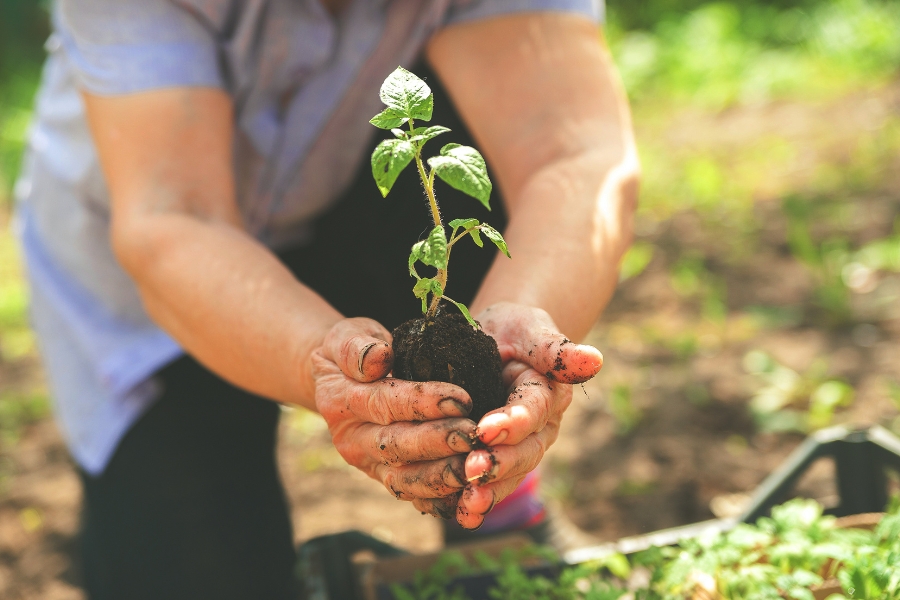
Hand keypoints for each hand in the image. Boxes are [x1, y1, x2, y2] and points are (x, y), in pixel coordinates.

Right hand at [312, 318, 478, 516]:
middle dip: (437, 443)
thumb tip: (378, 358)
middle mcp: (351, 440)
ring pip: (404, 480)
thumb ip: (357, 346)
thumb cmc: (355, 352)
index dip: (423, 403)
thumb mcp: (348, 336)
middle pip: (395, 446)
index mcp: (340, 401)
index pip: (384, 403)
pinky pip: (414, 496)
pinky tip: (469, 494)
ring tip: (475, 467)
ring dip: (441, 477)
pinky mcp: (386, 478)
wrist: (341, 382)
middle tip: (473, 436)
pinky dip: (440, 500)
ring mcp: (368, 464)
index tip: (461, 399)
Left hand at [454, 302, 602, 528]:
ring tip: (468, 502)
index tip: (487, 430)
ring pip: (510, 475)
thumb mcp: (530, 328)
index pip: (534, 410)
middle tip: (471, 469)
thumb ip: (555, 348)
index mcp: (548, 393)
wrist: (499, 342)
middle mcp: (540, 427)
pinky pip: (492, 486)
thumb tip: (593, 360)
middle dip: (499, 463)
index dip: (513, 422)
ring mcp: (522, 448)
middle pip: (525, 451)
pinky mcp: (499, 460)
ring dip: (490, 491)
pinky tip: (461, 514)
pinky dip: (476, 502)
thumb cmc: (514, 330)